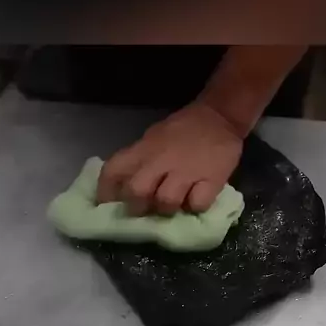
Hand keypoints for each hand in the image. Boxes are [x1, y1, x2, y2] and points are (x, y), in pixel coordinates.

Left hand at [96, 101, 243, 214]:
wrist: (220, 116)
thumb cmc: (183, 129)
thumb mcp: (153, 138)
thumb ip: (139, 161)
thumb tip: (124, 189)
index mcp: (144, 149)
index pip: (113, 170)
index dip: (105, 192)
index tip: (107, 205)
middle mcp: (161, 161)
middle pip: (137, 192)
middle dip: (138, 206)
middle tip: (146, 209)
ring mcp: (187, 171)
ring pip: (166, 202)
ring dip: (168, 209)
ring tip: (175, 204)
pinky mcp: (212, 180)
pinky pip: (197, 204)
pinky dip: (195, 206)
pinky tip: (196, 199)